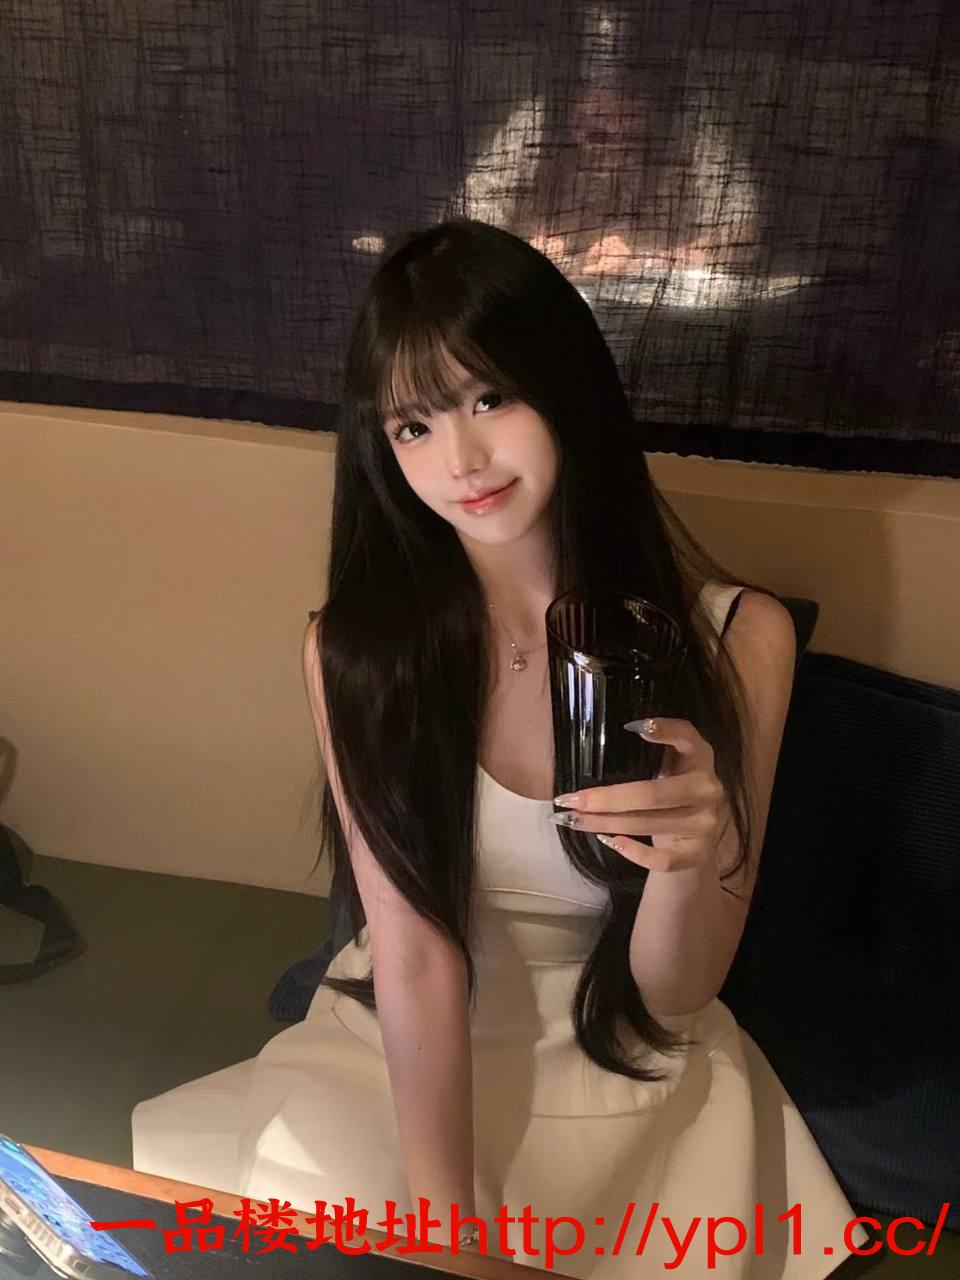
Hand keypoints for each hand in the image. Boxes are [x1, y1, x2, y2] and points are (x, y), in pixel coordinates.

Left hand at [549, 718, 728, 871]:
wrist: (694, 837)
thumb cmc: (669, 792)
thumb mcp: (665, 766)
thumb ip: (646, 753)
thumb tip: (598, 744)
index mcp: (699, 757)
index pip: (687, 736)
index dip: (664, 729)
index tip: (631, 726)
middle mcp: (708, 788)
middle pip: (653, 793)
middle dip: (606, 798)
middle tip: (569, 799)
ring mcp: (706, 823)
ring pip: (649, 825)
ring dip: (604, 823)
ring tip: (573, 820)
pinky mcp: (699, 854)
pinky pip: (663, 859)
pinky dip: (634, 852)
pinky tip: (609, 840)